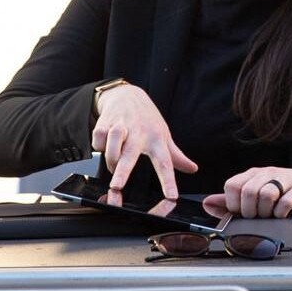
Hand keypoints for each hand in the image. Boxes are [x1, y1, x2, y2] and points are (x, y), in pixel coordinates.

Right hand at [91, 84, 197, 199]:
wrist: (127, 94)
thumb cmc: (147, 119)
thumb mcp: (164, 135)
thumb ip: (176, 155)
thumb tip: (193, 169)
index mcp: (156, 138)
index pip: (165, 162)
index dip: (168, 181)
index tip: (171, 196)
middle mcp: (139, 132)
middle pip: (130, 154)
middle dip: (123, 171)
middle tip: (117, 186)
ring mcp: (121, 126)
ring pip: (112, 145)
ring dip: (110, 159)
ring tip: (113, 168)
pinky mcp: (105, 123)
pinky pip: (98, 140)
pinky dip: (99, 147)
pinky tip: (105, 147)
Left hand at [205, 167, 291, 218]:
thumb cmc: (279, 190)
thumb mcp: (253, 192)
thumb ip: (230, 200)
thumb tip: (206, 203)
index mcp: (252, 174)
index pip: (232, 185)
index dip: (232, 204)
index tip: (240, 213)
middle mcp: (266, 173)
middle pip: (248, 192)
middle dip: (249, 211)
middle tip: (256, 217)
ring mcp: (284, 179)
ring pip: (266, 195)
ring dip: (265, 212)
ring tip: (270, 215)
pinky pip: (285, 203)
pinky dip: (280, 213)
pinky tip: (282, 214)